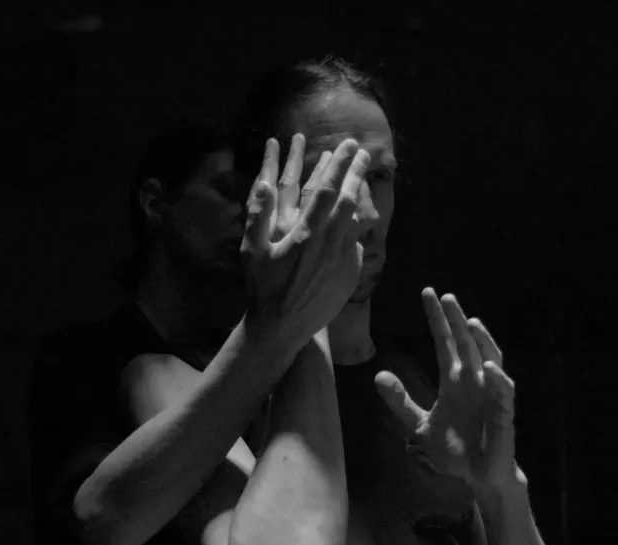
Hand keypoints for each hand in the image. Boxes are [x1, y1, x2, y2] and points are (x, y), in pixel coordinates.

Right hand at [242, 134, 371, 345]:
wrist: (284, 327)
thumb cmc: (264, 288)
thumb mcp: (253, 251)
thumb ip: (258, 215)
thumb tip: (265, 183)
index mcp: (306, 234)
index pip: (326, 191)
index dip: (339, 165)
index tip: (348, 145)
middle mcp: (329, 244)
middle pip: (349, 200)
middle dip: (357, 172)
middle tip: (365, 153)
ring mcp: (344, 259)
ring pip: (356, 220)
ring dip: (359, 196)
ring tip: (359, 179)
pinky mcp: (351, 273)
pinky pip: (354, 242)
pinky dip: (353, 226)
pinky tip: (350, 219)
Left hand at [374, 288, 520, 488]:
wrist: (477, 477)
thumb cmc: (454, 450)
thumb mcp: (419, 426)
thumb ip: (400, 402)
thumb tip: (378, 375)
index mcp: (454, 381)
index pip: (445, 343)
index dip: (437, 320)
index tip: (428, 294)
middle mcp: (474, 381)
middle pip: (465, 343)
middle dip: (456, 320)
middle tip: (446, 296)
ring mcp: (490, 394)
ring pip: (490, 359)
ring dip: (482, 341)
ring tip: (470, 322)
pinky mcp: (504, 413)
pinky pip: (503, 392)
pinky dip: (498, 379)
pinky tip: (488, 367)